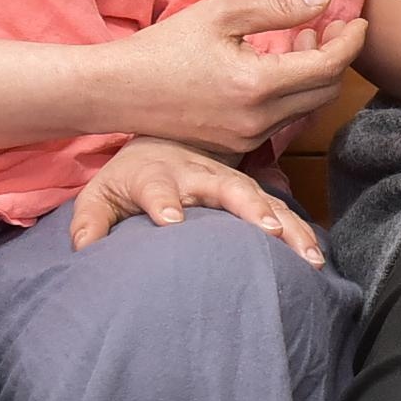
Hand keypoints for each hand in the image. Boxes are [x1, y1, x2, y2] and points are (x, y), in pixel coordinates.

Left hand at [66, 136, 323, 266]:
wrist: (161, 143)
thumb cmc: (130, 178)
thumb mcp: (100, 194)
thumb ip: (90, 222)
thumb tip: (84, 249)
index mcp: (155, 174)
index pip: (157, 187)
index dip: (163, 201)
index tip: (171, 221)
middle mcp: (197, 173)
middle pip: (226, 187)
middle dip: (248, 207)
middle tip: (268, 230)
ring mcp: (227, 179)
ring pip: (261, 197)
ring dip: (286, 223)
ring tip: (307, 255)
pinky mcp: (248, 191)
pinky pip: (278, 208)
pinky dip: (298, 229)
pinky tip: (315, 257)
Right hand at [112, 0, 365, 154]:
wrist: (118, 91)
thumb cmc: (165, 46)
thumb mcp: (221, 13)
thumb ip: (279, 7)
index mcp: (257, 85)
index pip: (328, 66)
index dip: (350, 42)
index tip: (356, 21)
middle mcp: (258, 120)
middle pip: (325, 91)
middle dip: (337, 57)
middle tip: (331, 25)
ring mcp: (248, 139)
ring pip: (305, 107)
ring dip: (314, 74)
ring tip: (304, 37)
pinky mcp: (237, 146)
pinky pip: (281, 119)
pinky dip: (291, 91)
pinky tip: (279, 64)